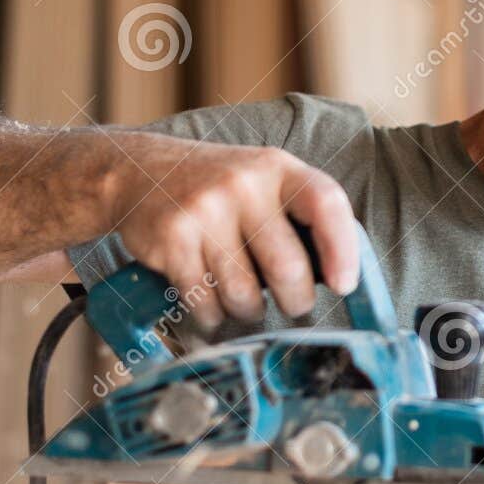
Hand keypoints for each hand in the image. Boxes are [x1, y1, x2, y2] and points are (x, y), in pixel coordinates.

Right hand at [105, 136, 357, 327]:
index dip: (342, 249)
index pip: (326, 204)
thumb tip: (342, 278)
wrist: (139, 171)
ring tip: (246, 302)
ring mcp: (204, 210)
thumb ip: (300, 217)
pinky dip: (212, 315)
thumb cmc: (220, 190)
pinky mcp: (172, 238)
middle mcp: (243, 184)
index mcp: (278, 168)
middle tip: (295, 307)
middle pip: (287, 266)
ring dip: (249, 312)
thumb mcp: (264, 182)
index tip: (343, 285)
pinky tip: (212, 304)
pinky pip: (205, 301)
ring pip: (244, 293)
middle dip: (296, 301)